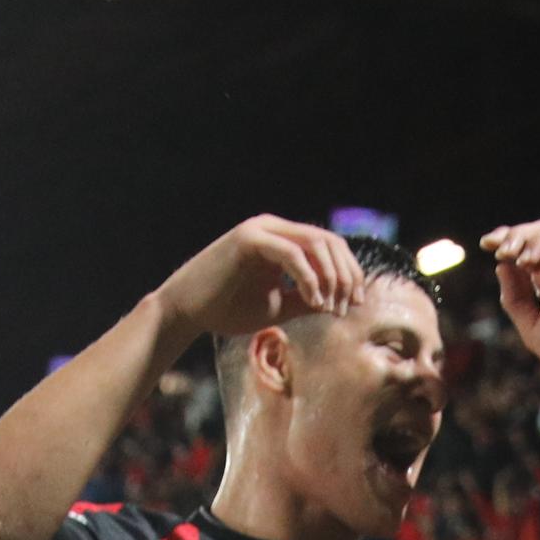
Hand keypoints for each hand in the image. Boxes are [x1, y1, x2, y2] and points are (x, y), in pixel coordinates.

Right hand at [158, 214, 364, 340]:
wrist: (186, 311)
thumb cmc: (227, 309)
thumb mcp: (279, 306)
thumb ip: (308, 299)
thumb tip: (341, 301)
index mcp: (282, 240)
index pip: (329, 246)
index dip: (349, 273)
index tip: (353, 304)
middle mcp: (274, 228)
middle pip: (329, 241)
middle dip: (346, 275)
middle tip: (346, 307)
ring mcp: (261, 230)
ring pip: (315, 243)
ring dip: (331, 277)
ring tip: (329, 307)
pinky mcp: (249, 239)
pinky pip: (291, 253)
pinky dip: (309, 278)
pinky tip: (314, 301)